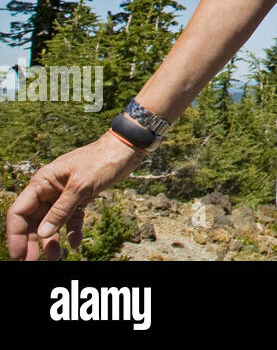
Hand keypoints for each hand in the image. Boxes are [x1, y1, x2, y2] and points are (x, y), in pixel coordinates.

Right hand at [6, 131, 148, 260]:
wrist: (127, 148)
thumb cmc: (103, 160)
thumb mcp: (81, 186)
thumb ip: (62, 210)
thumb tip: (42, 234)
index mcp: (43, 182)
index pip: (20, 211)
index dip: (15, 234)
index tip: (18, 254)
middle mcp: (50, 189)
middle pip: (34, 220)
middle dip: (31, 242)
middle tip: (32, 262)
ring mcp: (64, 194)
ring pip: (52, 222)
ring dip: (51, 240)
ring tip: (54, 258)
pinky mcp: (80, 197)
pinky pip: (71, 218)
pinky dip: (72, 231)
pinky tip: (75, 243)